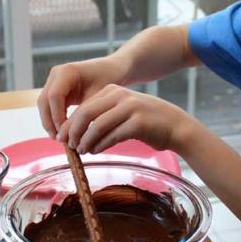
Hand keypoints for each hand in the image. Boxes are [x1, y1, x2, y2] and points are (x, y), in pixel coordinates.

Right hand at [37, 57, 127, 137]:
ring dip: (49, 121)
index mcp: (67, 71)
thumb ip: (85, 113)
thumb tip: (75, 135)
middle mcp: (56, 74)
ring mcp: (53, 80)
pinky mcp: (54, 88)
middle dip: (49, 121)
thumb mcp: (99, 97)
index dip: (57, 116)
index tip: (66, 132)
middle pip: (44, 100)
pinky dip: (53, 118)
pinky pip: (49, 105)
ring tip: (59, 138)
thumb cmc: (108, 81)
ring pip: (43, 104)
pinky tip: (61, 131)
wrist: (111, 70)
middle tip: (58, 139)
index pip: (54, 96)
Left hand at [56, 84, 192, 153]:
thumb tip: (77, 133)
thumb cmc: (148, 123)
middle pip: (86, 114)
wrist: (177, 126)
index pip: (83, 106)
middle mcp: (120, 96)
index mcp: (113, 90)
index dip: (70, 123)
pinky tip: (95, 151)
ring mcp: (130, 108)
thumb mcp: (124, 112)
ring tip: (81, 150)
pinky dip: (100, 146)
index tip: (63, 137)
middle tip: (68, 146)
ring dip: (85, 141)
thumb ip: (103, 117)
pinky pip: (112, 136)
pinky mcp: (138, 123)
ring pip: (97, 126)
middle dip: (73, 132)